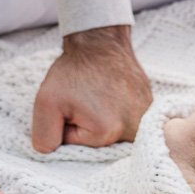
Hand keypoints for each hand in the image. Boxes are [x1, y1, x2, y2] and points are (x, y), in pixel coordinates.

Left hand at [30, 24, 152, 151]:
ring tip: (99, 95)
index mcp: (106, 132)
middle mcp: (133, 129)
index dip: (66, 124)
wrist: (100, 40)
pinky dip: (118, 109)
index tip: (71, 104)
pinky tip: (112, 92)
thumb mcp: (45, 103)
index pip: (76, 144)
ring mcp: (146, 116)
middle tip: (85, 100)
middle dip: (85, 124)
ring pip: (114, 131)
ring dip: (103, 117)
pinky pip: (129, 119)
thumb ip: (44, 137)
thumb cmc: (73, 70)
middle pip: (98, 142)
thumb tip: (52, 154)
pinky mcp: (150, 105)